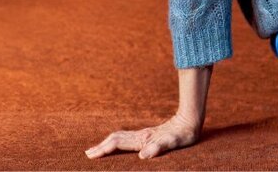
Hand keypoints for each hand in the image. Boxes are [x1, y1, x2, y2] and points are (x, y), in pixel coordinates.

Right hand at [84, 112, 201, 159]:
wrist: (189, 120)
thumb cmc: (183, 134)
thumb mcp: (173, 142)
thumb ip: (158, 147)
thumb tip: (143, 155)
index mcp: (143, 139)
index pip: (118, 143)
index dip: (104, 149)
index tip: (91, 155)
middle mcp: (141, 136)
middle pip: (115, 139)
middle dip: (101, 146)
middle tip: (88, 154)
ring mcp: (143, 135)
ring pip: (120, 137)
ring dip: (107, 143)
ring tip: (97, 149)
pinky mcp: (147, 135)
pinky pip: (127, 138)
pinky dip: (116, 141)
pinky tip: (116, 144)